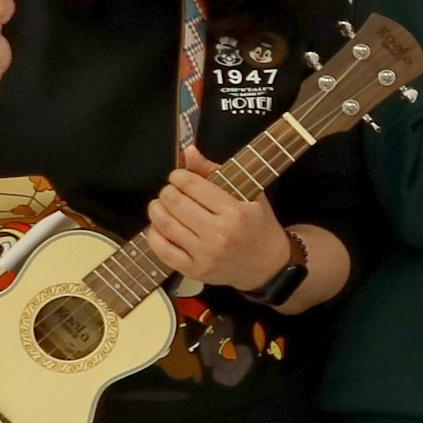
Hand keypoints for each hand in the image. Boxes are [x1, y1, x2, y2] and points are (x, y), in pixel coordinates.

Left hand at [142, 147, 291, 290]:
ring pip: (165, 224)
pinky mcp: (194, 270)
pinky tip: (158, 227)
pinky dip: (154, 234)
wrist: (268, 266)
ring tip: (161, 205)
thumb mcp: (249, 193)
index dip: (178, 176)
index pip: (192, 185)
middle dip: (167, 191)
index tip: (178, 176)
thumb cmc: (259, 226)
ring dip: (156, 209)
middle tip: (170, 191)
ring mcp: (205, 254)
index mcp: (235, 212)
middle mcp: (219, 234)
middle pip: (175, 203)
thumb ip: (215, 171)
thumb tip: (188, 152)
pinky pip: (162, 250)